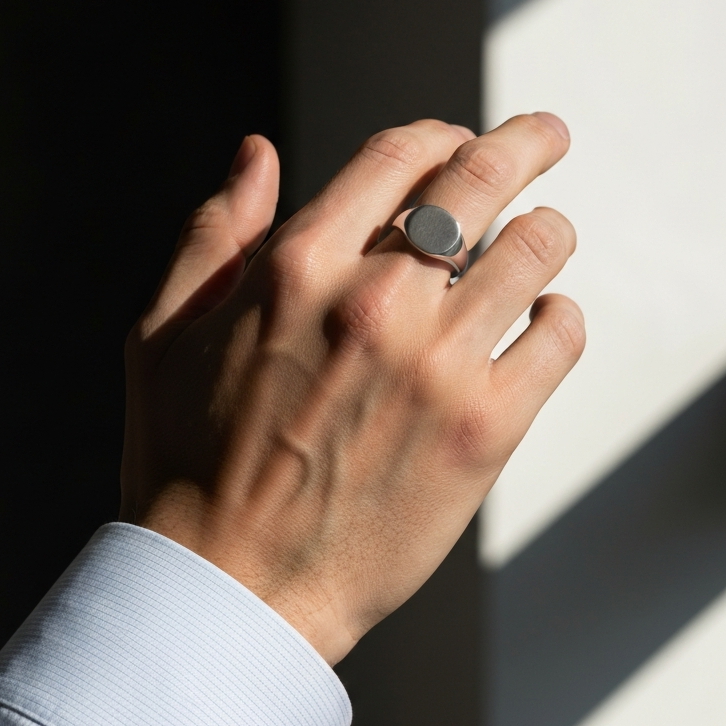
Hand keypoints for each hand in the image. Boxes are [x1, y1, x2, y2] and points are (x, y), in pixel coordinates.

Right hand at [120, 115, 583, 663]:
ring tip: (548, 236)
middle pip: (481, 180)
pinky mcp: (485, 431)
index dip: (439, 135)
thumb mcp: (165, 335)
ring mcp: (438, 365)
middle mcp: (375, 301)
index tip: (456, 139)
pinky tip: (547, 317)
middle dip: (526, 141)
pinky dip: (561, 316)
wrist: (233, 590)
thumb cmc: (188, 465)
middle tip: (549, 135)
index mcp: (297, 265)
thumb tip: (258, 151)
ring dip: (549, 231)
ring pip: (536, 250)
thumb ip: (215, 235)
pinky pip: (557, 338)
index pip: (398, 156)